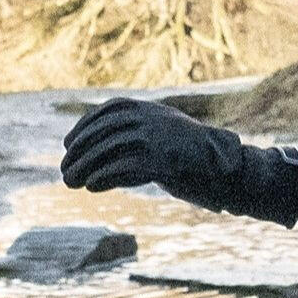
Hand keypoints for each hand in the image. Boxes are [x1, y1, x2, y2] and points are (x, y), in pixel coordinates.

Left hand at [61, 97, 297, 225]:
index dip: (84, 127)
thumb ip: (145, 141)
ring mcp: (158, 138)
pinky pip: (123, 166)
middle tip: (63, 170)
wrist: (234, 170)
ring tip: (71, 182)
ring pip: (109, 149)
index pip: (109, 111)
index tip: (68, 144)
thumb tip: (110, 157)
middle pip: (104, 131)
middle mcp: (153, 119)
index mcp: (155, 111)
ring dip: (85, 166)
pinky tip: (93, 187)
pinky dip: (104, 176)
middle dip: (79, 151)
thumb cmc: (202, 162)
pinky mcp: (163, 160)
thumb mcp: (171, 141)